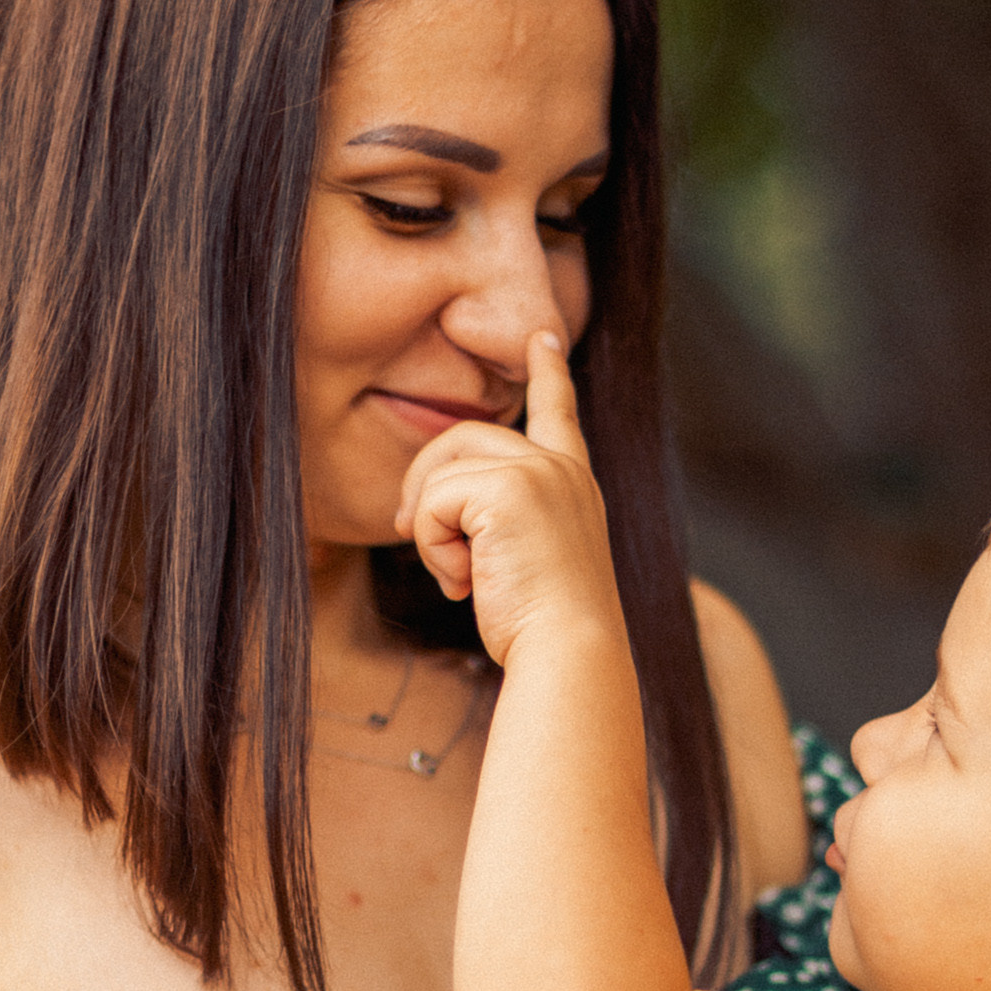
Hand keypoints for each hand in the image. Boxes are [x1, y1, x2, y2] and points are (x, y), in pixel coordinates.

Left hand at [394, 331, 619, 666]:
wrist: (570, 654)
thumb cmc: (544, 630)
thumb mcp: (526, 562)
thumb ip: (494, 520)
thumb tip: (416, 506)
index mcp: (574, 483)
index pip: (557, 414)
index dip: (548, 374)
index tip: (543, 337)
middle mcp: (560, 468)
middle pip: (460, 439)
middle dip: (424, 487)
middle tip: (418, 544)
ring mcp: (538, 472)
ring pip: (441, 471)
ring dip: (430, 530)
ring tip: (460, 579)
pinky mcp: (509, 488)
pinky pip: (431, 502)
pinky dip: (431, 547)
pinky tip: (463, 584)